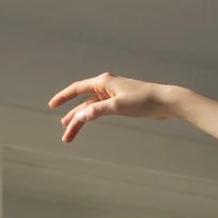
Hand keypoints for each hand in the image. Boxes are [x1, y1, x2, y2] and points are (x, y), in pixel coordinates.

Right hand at [48, 73, 181, 142]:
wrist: (165, 102)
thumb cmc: (144, 100)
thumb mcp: (118, 106)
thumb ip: (98, 111)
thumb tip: (80, 117)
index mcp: (103, 82)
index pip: (77, 89)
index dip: (63, 97)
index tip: (52, 105)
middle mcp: (106, 86)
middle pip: (84, 103)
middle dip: (73, 118)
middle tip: (65, 134)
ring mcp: (113, 95)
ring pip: (92, 109)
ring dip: (82, 120)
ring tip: (70, 132)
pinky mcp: (121, 103)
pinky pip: (101, 110)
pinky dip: (93, 117)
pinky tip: (88, 121)